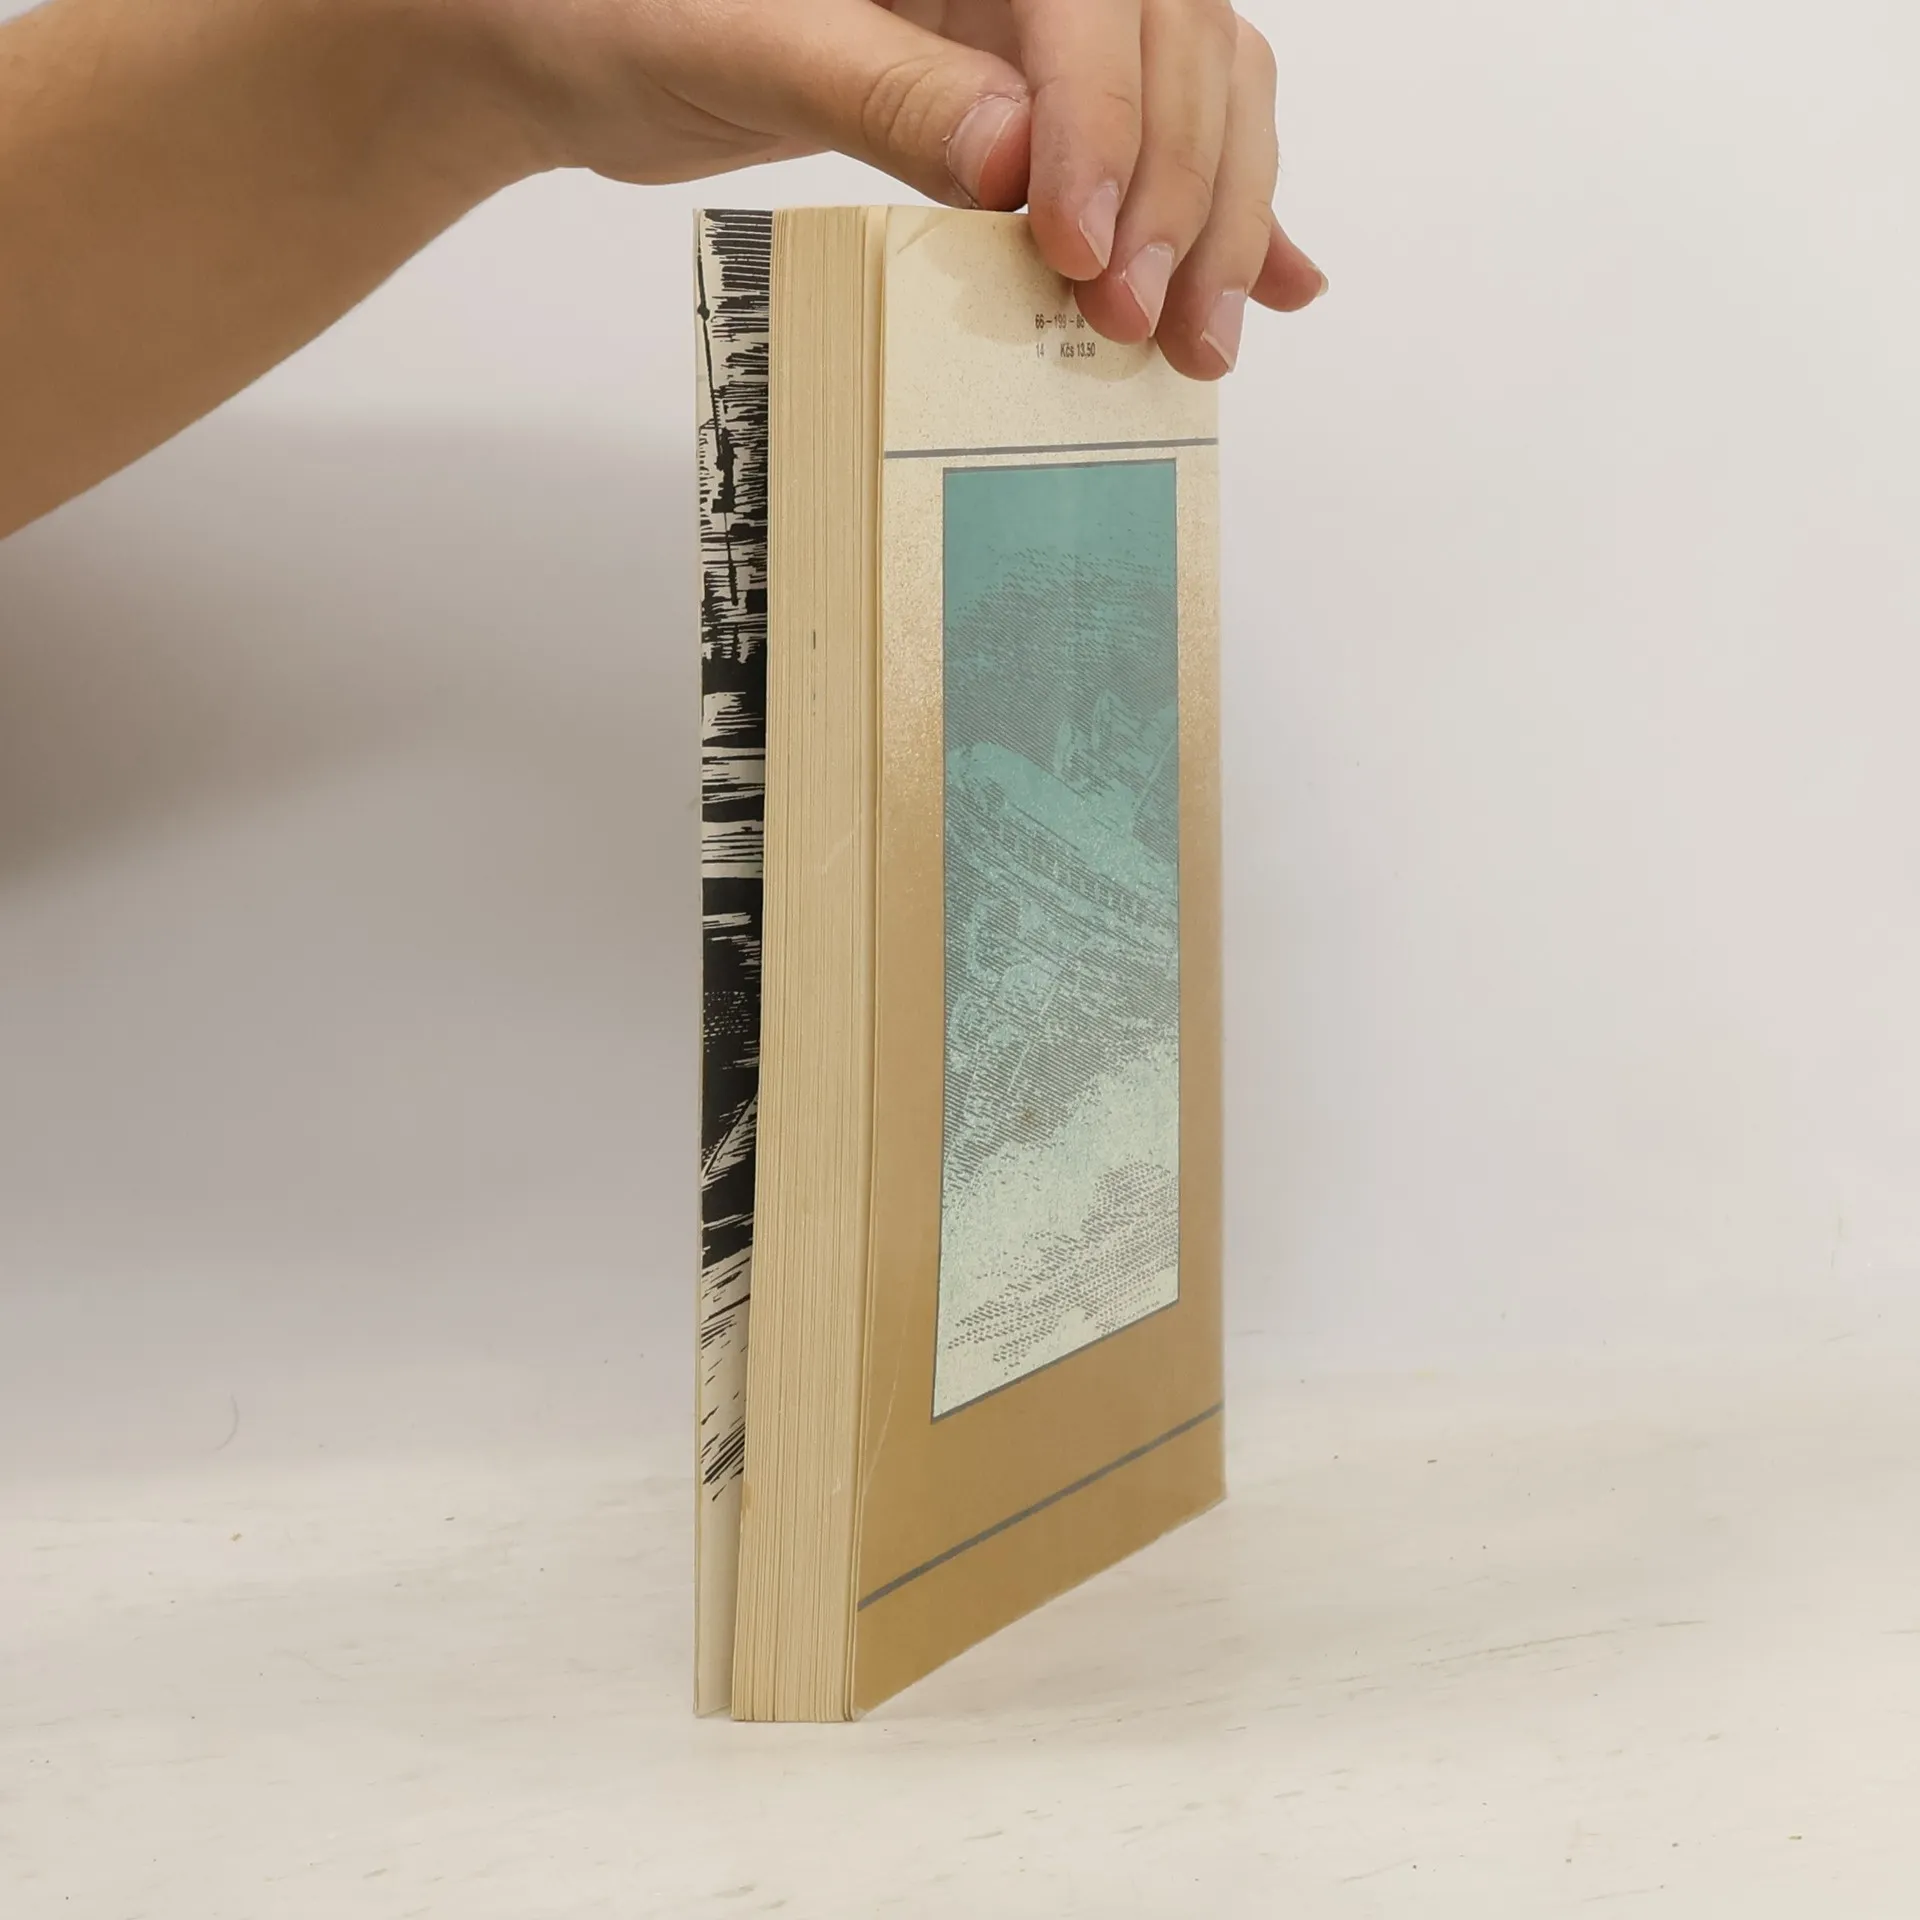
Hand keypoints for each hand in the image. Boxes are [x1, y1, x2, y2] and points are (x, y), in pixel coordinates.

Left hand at [483, 0, 1324, 375]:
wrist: (575, 36)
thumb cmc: (620, 10)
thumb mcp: (737, 42)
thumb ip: (878, 89)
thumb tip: (1017, 160)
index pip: (1097, 2)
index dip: (1112, 128)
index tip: (1086, 254)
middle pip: (1179, 47)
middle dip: (1180, 194)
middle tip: (1145, 327)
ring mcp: (1034, 18)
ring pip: (1195, 91)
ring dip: (1216, 218)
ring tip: (1201, 340)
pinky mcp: (1027, 86)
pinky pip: (1149, 133)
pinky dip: (1214, 208)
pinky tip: (1268, 280)